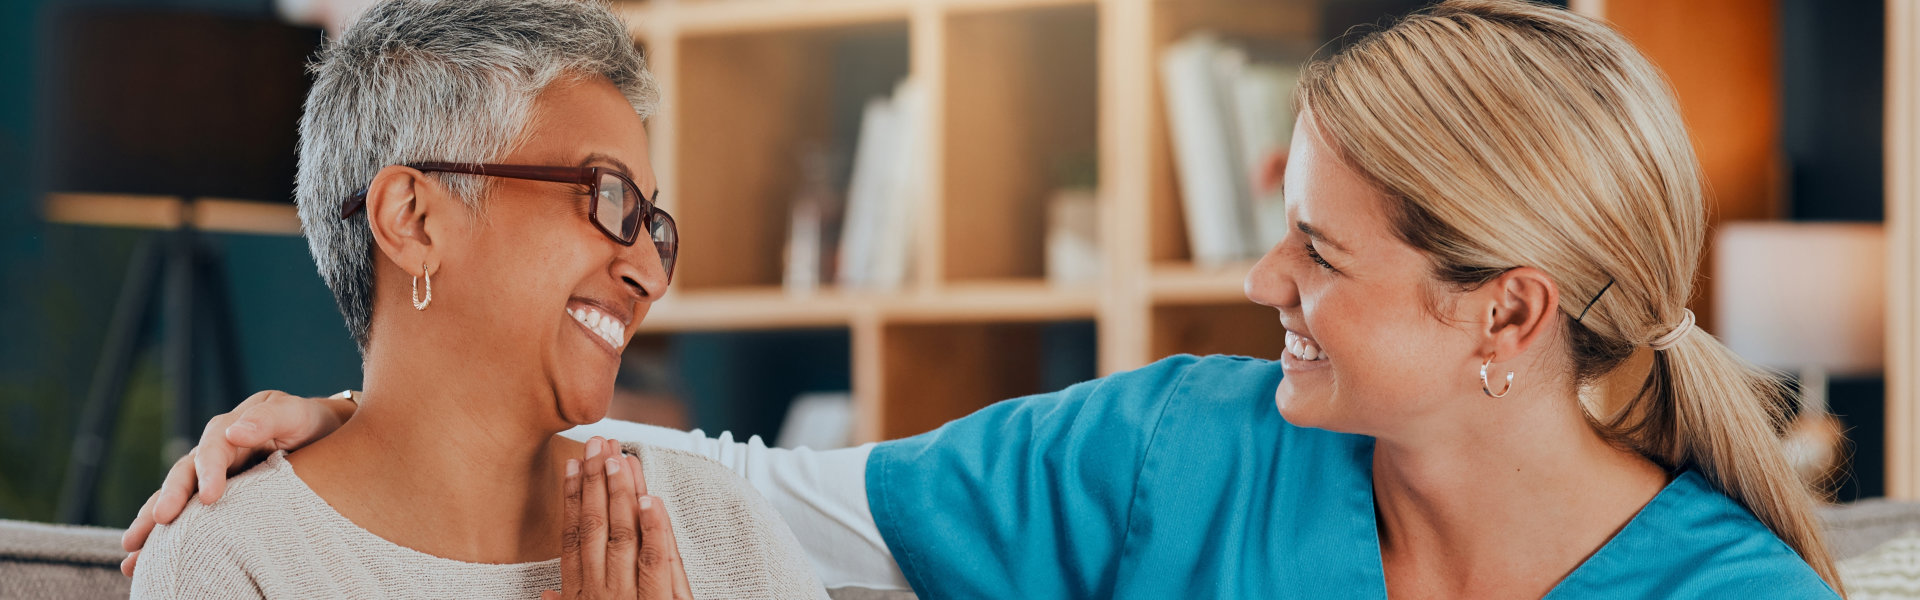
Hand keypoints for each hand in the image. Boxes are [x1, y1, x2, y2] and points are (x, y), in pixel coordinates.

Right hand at [120, 390, 356, 574]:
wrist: (320, 435)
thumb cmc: (307, 423)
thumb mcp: (295, 413)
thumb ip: (269, 418)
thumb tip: (235, 432)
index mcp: (231, 429)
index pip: (213, 448)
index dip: (209, 471)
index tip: (211, 496)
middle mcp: (213, 454)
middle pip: (183, 474)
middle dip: (168, 498)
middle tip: (159, 522)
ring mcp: (211, 476)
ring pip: (176, 498)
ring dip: (151, 523)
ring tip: (132, 551)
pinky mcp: (217, 499)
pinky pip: (187, 516)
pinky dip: (164, 537)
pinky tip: (142, 560)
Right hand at [544, 437, 692, 599]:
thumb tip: (547, 594)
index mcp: (581, 592)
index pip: (572, 536)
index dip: (572, 497)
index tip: (573, 466)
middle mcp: (600, 590)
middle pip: (595, 525)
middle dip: (595, 481)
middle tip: (597, 445)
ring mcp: (626, 595)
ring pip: (623, 533)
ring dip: (620, 493)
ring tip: (619, 459)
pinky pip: (656, 560)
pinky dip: (654, 528)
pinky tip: (650, 499)